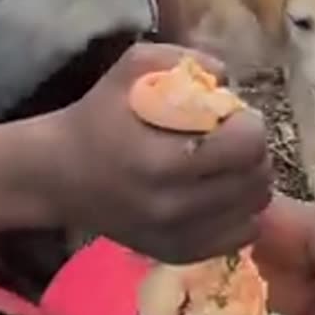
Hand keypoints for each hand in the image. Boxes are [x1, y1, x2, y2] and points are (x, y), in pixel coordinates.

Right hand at [45, 43, 272, 263]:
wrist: (56, 176)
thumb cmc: (99, 116)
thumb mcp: (134, 68)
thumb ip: (187, 61)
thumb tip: (228, 79)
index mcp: (162, 160)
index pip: (247, 145)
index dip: (248, 124)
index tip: (230, 117)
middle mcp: (173, 206)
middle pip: (258, 176)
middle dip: (253, 151)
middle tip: (230, 140)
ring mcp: (178, 236)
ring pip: (256, 206)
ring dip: (250, 180)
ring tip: (225, 165)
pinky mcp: (180, 253)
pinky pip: (243, 234)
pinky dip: (241, 211)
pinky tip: (219, 193)